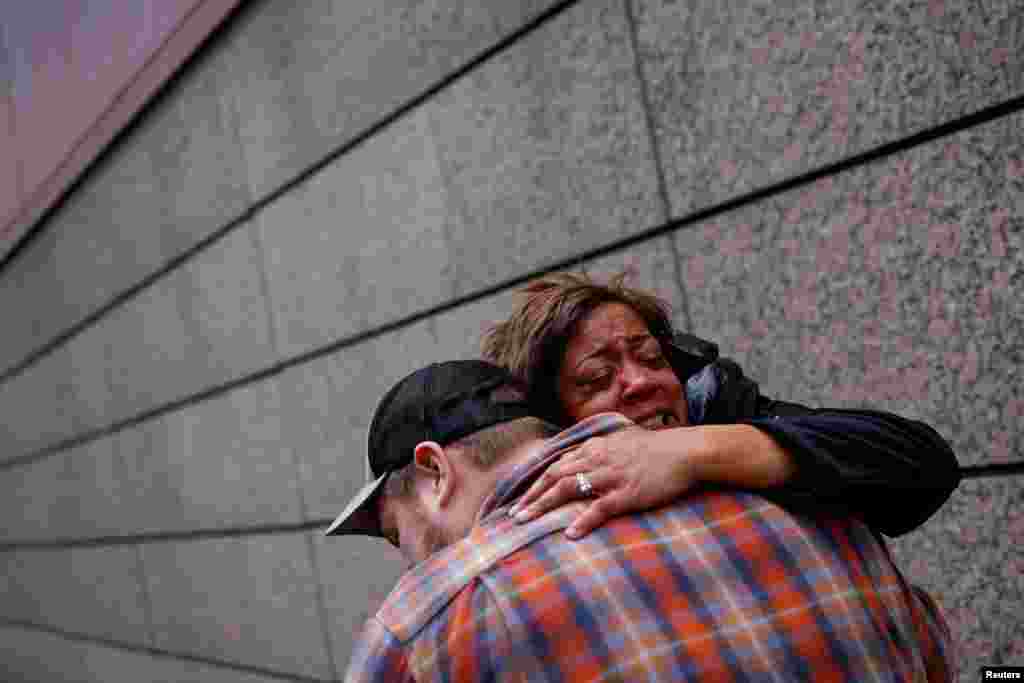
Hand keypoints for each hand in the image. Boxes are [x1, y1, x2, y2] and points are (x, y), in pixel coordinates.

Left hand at [507, 426, 703, 537]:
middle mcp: (598, 459)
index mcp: (595, 448)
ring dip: (544, 506)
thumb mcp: (622, 440)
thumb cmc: (656, 448)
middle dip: (531, 496)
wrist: (686, 452)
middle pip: (555, 476)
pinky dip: (583, 521)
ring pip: (569, 489)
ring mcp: (612, 476)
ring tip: (526, 522)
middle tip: (513, 514)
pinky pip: (600, 508)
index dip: (536, 481)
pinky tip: (569, 534)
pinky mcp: (628, 493)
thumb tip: (584, 455)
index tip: (520, 496)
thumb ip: (601, 448)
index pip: (557, 463)